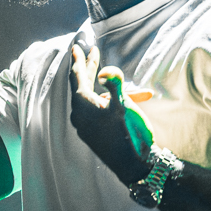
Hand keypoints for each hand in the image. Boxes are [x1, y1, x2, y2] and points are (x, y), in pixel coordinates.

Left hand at [69, 43, 153, 185]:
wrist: (133, 164)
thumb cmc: (128, 134)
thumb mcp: (123, 105)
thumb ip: (114, 84)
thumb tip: (105, 71)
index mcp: (82, 105)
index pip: (77, 76)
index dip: (78, 59)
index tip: (76, 46)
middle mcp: (80, 114)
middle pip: (83, 84)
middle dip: (89, 68)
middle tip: (92, 52)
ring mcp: (86, 123)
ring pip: (95, 98)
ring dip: (108, 88)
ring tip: (124, 82)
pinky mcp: (94, 131)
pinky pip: (100, 109)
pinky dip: (113, 101)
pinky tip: (132, 100)